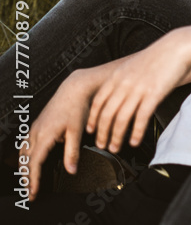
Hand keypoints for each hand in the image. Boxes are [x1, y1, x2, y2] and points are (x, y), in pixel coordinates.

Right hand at [25, 68, 101, 199]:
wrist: (75, 88)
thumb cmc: (77, 107)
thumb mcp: (77, 130)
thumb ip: (73, 152)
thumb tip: (71, 170)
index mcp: (45, 135)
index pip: (34, 163)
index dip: (33, 179)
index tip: (33, 192)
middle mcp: (36, 132)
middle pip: (26, 160)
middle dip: (26, 177)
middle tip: (30, 192)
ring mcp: (35, 127)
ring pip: (23, 152)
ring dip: (24, 167)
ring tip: (28, 180)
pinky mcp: (38, 124)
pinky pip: (26, 143)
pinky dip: (25, 155)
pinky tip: (29, 159)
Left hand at [86, 35, 190, 153]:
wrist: (178, 47)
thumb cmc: (160, 56)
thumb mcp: (135, 65)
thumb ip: (125, 79)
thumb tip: (121, 94)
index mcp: (117, 76)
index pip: (98, 102)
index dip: (92, 119)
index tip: (91, 130)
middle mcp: (124, 84)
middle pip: (106, 114)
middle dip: (102, 133)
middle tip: (102, 145)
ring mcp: (138, 89)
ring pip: (121, 119)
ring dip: (116, 137)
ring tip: (115, 148)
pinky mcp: (153, 94)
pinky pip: (141, 118)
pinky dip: (136, 132)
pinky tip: (135, 141)